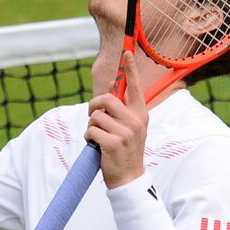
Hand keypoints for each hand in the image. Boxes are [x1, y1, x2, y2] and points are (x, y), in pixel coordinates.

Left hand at [85, 51, 147, 187]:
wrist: (129, 178)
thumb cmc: (125, 149)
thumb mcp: (128, 126)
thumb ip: (122, 106)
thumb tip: (112, 84)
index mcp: (140, 114)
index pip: (135, 87)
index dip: (130, 69)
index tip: (127, 52)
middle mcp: (135, 121)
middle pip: (106, 99)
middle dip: (94, 106)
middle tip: (94, 116)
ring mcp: (125, 133)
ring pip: (95, 116)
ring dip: (91, 126)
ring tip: (99, 137)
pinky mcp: (112, 143)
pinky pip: (91, 130)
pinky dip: (89, 138)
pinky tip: (97, 146)